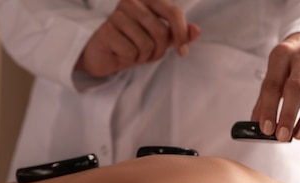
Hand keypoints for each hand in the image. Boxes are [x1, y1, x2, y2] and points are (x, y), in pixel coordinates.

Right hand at [75, 0, 199, 77]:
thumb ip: (179, 33)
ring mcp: (117, 14)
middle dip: (159, 51)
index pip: (174, 12)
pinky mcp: (106, 30)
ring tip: (133, 53)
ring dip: (144, 57)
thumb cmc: (132, 43)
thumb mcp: (160, 39)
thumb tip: (197, 31)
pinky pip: (132, 52)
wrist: (102, 54)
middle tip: (149, 55)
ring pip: (147, 44)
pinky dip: (129, 60)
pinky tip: (120, 54)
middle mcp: (132, 2)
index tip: (182, 52)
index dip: (182, 34)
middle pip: (161, 33)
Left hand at [251, 33, 299, 141]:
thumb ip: (266, 97)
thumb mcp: (276, 71)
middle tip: (282, 136)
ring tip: (299, 135)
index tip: (266, 129)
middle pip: (296, 87)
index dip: (268, 108)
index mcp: (282, 53)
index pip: (273, 84)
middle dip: (288, 115)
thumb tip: (259, 125)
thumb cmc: (292, 62)